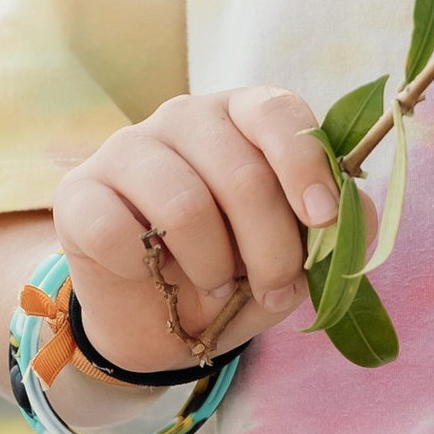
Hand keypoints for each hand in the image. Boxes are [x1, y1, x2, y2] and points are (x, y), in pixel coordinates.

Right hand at [51, 87, 338, 371]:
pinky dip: (147, 272)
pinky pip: (119, 233)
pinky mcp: (79, 193)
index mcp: (242, 116)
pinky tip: (154, 277)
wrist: (159, 322)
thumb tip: (354, 212)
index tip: (322, 221)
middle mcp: (185, 117)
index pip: (277, 112)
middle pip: (240, 173)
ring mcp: (126, 149)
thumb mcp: (297, 255)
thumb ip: (337, 227)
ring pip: (185, 205)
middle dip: (271, 248)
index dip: (304, 166)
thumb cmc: (235, 272)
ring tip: (218, 290)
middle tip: (274, 289)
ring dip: (214, 268)